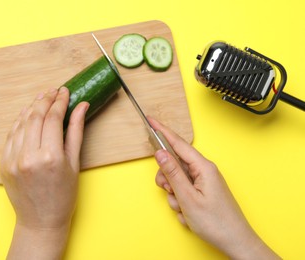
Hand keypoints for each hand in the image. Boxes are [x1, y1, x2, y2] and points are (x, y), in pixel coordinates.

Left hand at [0, 87, 88, 258]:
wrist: (41, 220)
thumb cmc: (64, 196)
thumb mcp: (74, 163)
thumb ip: (76, 131)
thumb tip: (81, 106)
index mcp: (50, 156)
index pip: (53, 118)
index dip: (60, 101)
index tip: (65, 92)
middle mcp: (28, 156)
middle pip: (35, 116)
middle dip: (45, 100)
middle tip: (54, 91)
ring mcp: (12, 160)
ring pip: (21, 123)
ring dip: (32, 108)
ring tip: (42, 99)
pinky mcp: (3, 163)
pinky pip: (11, 135)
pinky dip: (19, 122)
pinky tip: (27, 115)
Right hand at [149, 117, 279, 259]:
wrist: (234, 241)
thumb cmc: (216, 222)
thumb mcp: (188, 197)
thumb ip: (172, 173)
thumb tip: (160, 153)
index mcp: (203, 167)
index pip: (178, 143)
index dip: (162, 131)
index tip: (151, 120)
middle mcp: (204, 171)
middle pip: (174, 164)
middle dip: (167, 179)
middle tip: (170, 192)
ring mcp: (203, 182)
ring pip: (176, 180)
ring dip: (174, 195)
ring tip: (184, 208)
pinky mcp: (202, 191)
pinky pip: (183, 191)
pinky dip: (181, 202)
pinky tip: (188, 213)